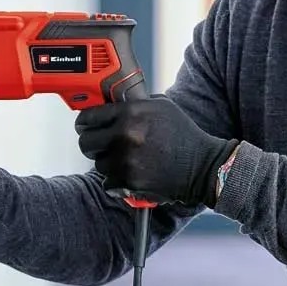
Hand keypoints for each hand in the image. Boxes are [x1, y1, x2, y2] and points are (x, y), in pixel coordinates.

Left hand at [75, 96, 237, 207]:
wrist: (201, 165)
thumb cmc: (182, 134)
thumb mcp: (160, 106)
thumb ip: (133, 104)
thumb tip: (109, 103)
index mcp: (130, 113)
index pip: (89, 117)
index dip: (84, 122)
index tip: (85, 125)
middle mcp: (125, 135)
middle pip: (86, 142)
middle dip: (92, 143)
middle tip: (102, 144)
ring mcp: (126, 160)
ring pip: (98, 163)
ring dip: (108, 162)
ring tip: (127, 159)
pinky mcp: (129, 181)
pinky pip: (108, 182)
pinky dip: (116, 180)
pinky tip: (132, 173)